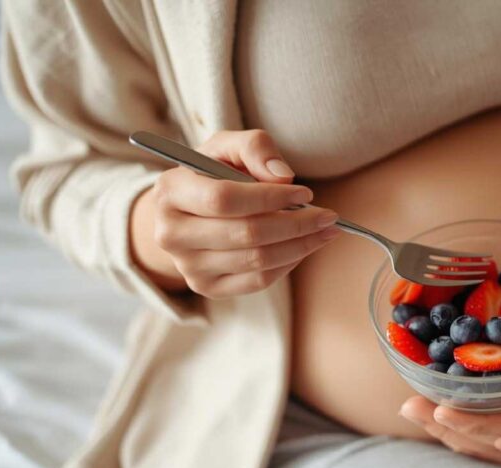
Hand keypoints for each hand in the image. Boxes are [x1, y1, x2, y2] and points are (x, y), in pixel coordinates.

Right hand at [130, 129, 339, 296]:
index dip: (270, 198)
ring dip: (300, 246)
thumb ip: (255, 147)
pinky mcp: (206, 287)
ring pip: (256, 261)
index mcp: (171, 192)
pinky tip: (303, 247)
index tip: (306, 194)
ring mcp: (187, 266)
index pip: (225, 199)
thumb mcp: (228, 147)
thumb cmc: (212, 174)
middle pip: (245, 234)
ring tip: (325, 231)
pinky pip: (257, 281)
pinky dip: (287, 264)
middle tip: (329, 216)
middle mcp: (171, 234)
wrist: (185, 213)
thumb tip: (283, 176)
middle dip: (296, 225)